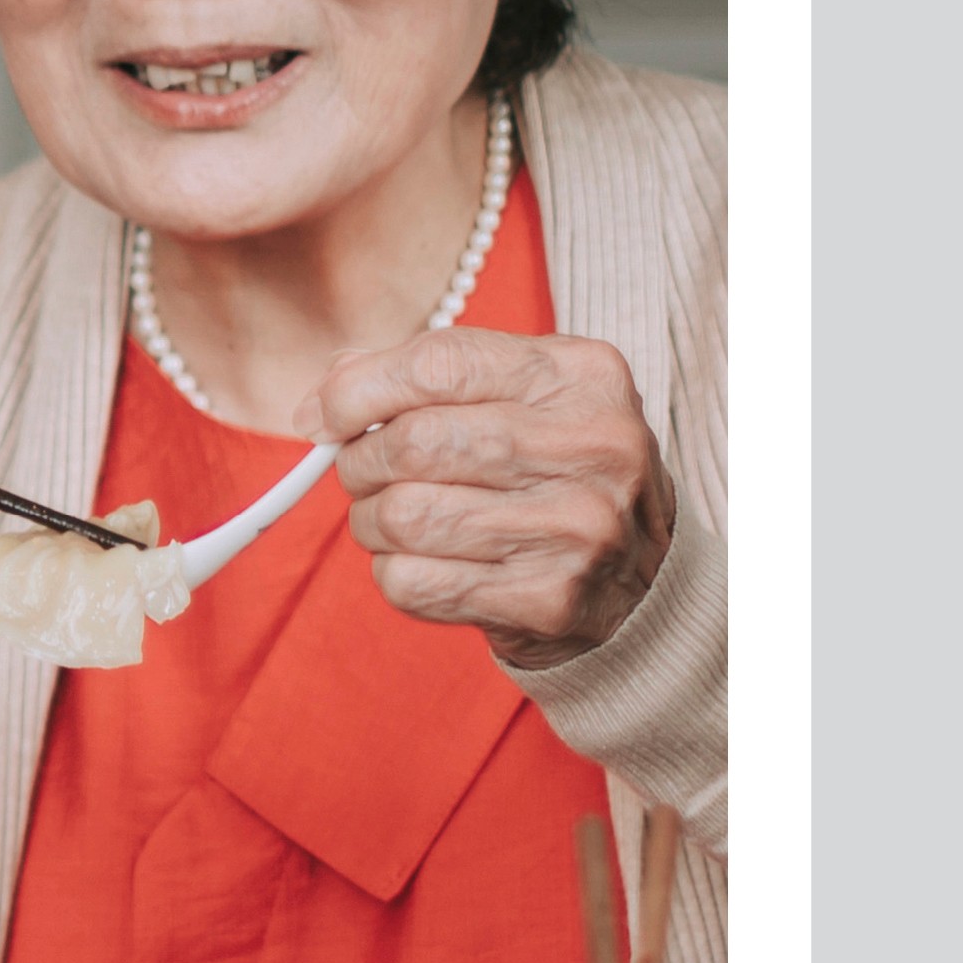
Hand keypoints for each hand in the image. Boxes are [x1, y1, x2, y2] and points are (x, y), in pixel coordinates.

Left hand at [324, 323, 671, 664]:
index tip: (322, 415)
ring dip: (373, 521)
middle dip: (361, 462)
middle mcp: (591, 448)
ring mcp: (577, 529)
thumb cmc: (558, 473)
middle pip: (413, 444)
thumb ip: (429, 377)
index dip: (355, 390)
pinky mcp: (548, 598)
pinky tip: (430, 562)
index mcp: (582, 377)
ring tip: (400, 518)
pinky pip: (412, 582)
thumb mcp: (524, 398)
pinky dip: (395, 573)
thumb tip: (325, 395)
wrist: (639, 581)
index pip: (439, 364)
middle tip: (368, 473)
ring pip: (403, 516)